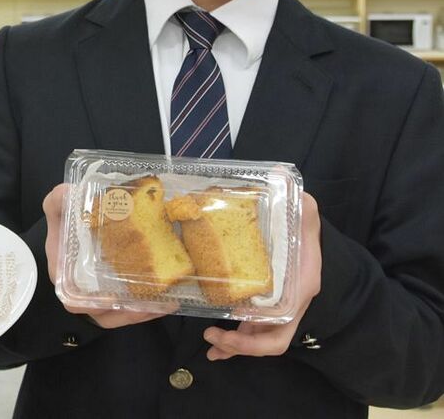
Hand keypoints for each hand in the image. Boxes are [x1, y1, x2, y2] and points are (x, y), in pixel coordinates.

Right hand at [43, 184, 171, 328]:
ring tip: (166, 303)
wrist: (76, 224)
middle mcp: (81, 290)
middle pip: (102, 314)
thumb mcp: (58, 208)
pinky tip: (169, 299)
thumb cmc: (66, 223)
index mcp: (64, 273)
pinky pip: (130, 310)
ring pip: (119, 316)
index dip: (89, 303)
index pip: (72, 298)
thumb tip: (68, 193)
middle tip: (149, 305)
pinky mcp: (116, 295)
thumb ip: (58, 201)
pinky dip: (149, 308)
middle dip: (126, 314)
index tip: (109, 299)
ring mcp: (99, 296)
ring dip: (143, 313)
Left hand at [203, 192, 321, 359]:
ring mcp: (280, 310)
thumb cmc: (305, 229)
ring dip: (236, 347)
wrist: (309, 237)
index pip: (284, 325)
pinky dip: (236, 339)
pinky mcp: (266, 308)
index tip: (234, 323)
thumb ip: (295, 198)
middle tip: (213, 337)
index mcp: (299, 288)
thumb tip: (281, 172)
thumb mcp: (304, 212)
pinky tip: (216, 339)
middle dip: (243, 346)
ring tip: (212, 348)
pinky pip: (254, 331)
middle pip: (271, 340)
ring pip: (261, 340)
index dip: (259, 335)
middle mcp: (291, 305)